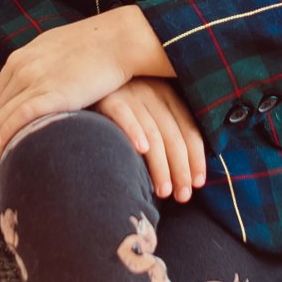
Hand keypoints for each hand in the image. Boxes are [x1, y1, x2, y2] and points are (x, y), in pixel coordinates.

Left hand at [0, 14, 133, 167]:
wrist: (119, 40)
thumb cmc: (98, 45)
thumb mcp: (60, 48)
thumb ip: (45, 64)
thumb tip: (45, 79)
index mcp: (22, 57)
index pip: (1, 93)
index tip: (1, 133)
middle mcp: (22, 68)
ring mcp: (34, 80)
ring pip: (4, 115)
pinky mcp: (50, 94)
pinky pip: (19, 118)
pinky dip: (7, 134)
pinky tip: (4, 148)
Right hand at [94, 79, 206, 201]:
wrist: (84, 85)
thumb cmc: (121, 109)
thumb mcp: (148, 112)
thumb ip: (166, 132)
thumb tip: (187, 172)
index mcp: (168, 95)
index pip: (190, 129)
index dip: (196, 158)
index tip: (198, 183)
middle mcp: (153, 91)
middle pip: (173, 135)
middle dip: (180, 168)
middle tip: (182, 196)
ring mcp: (131, 93)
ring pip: (153, 132)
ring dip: (161, 164)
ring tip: (164, 190)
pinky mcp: (109, 97)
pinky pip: (124, 116)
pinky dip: (135, 132)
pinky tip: (141, 151)